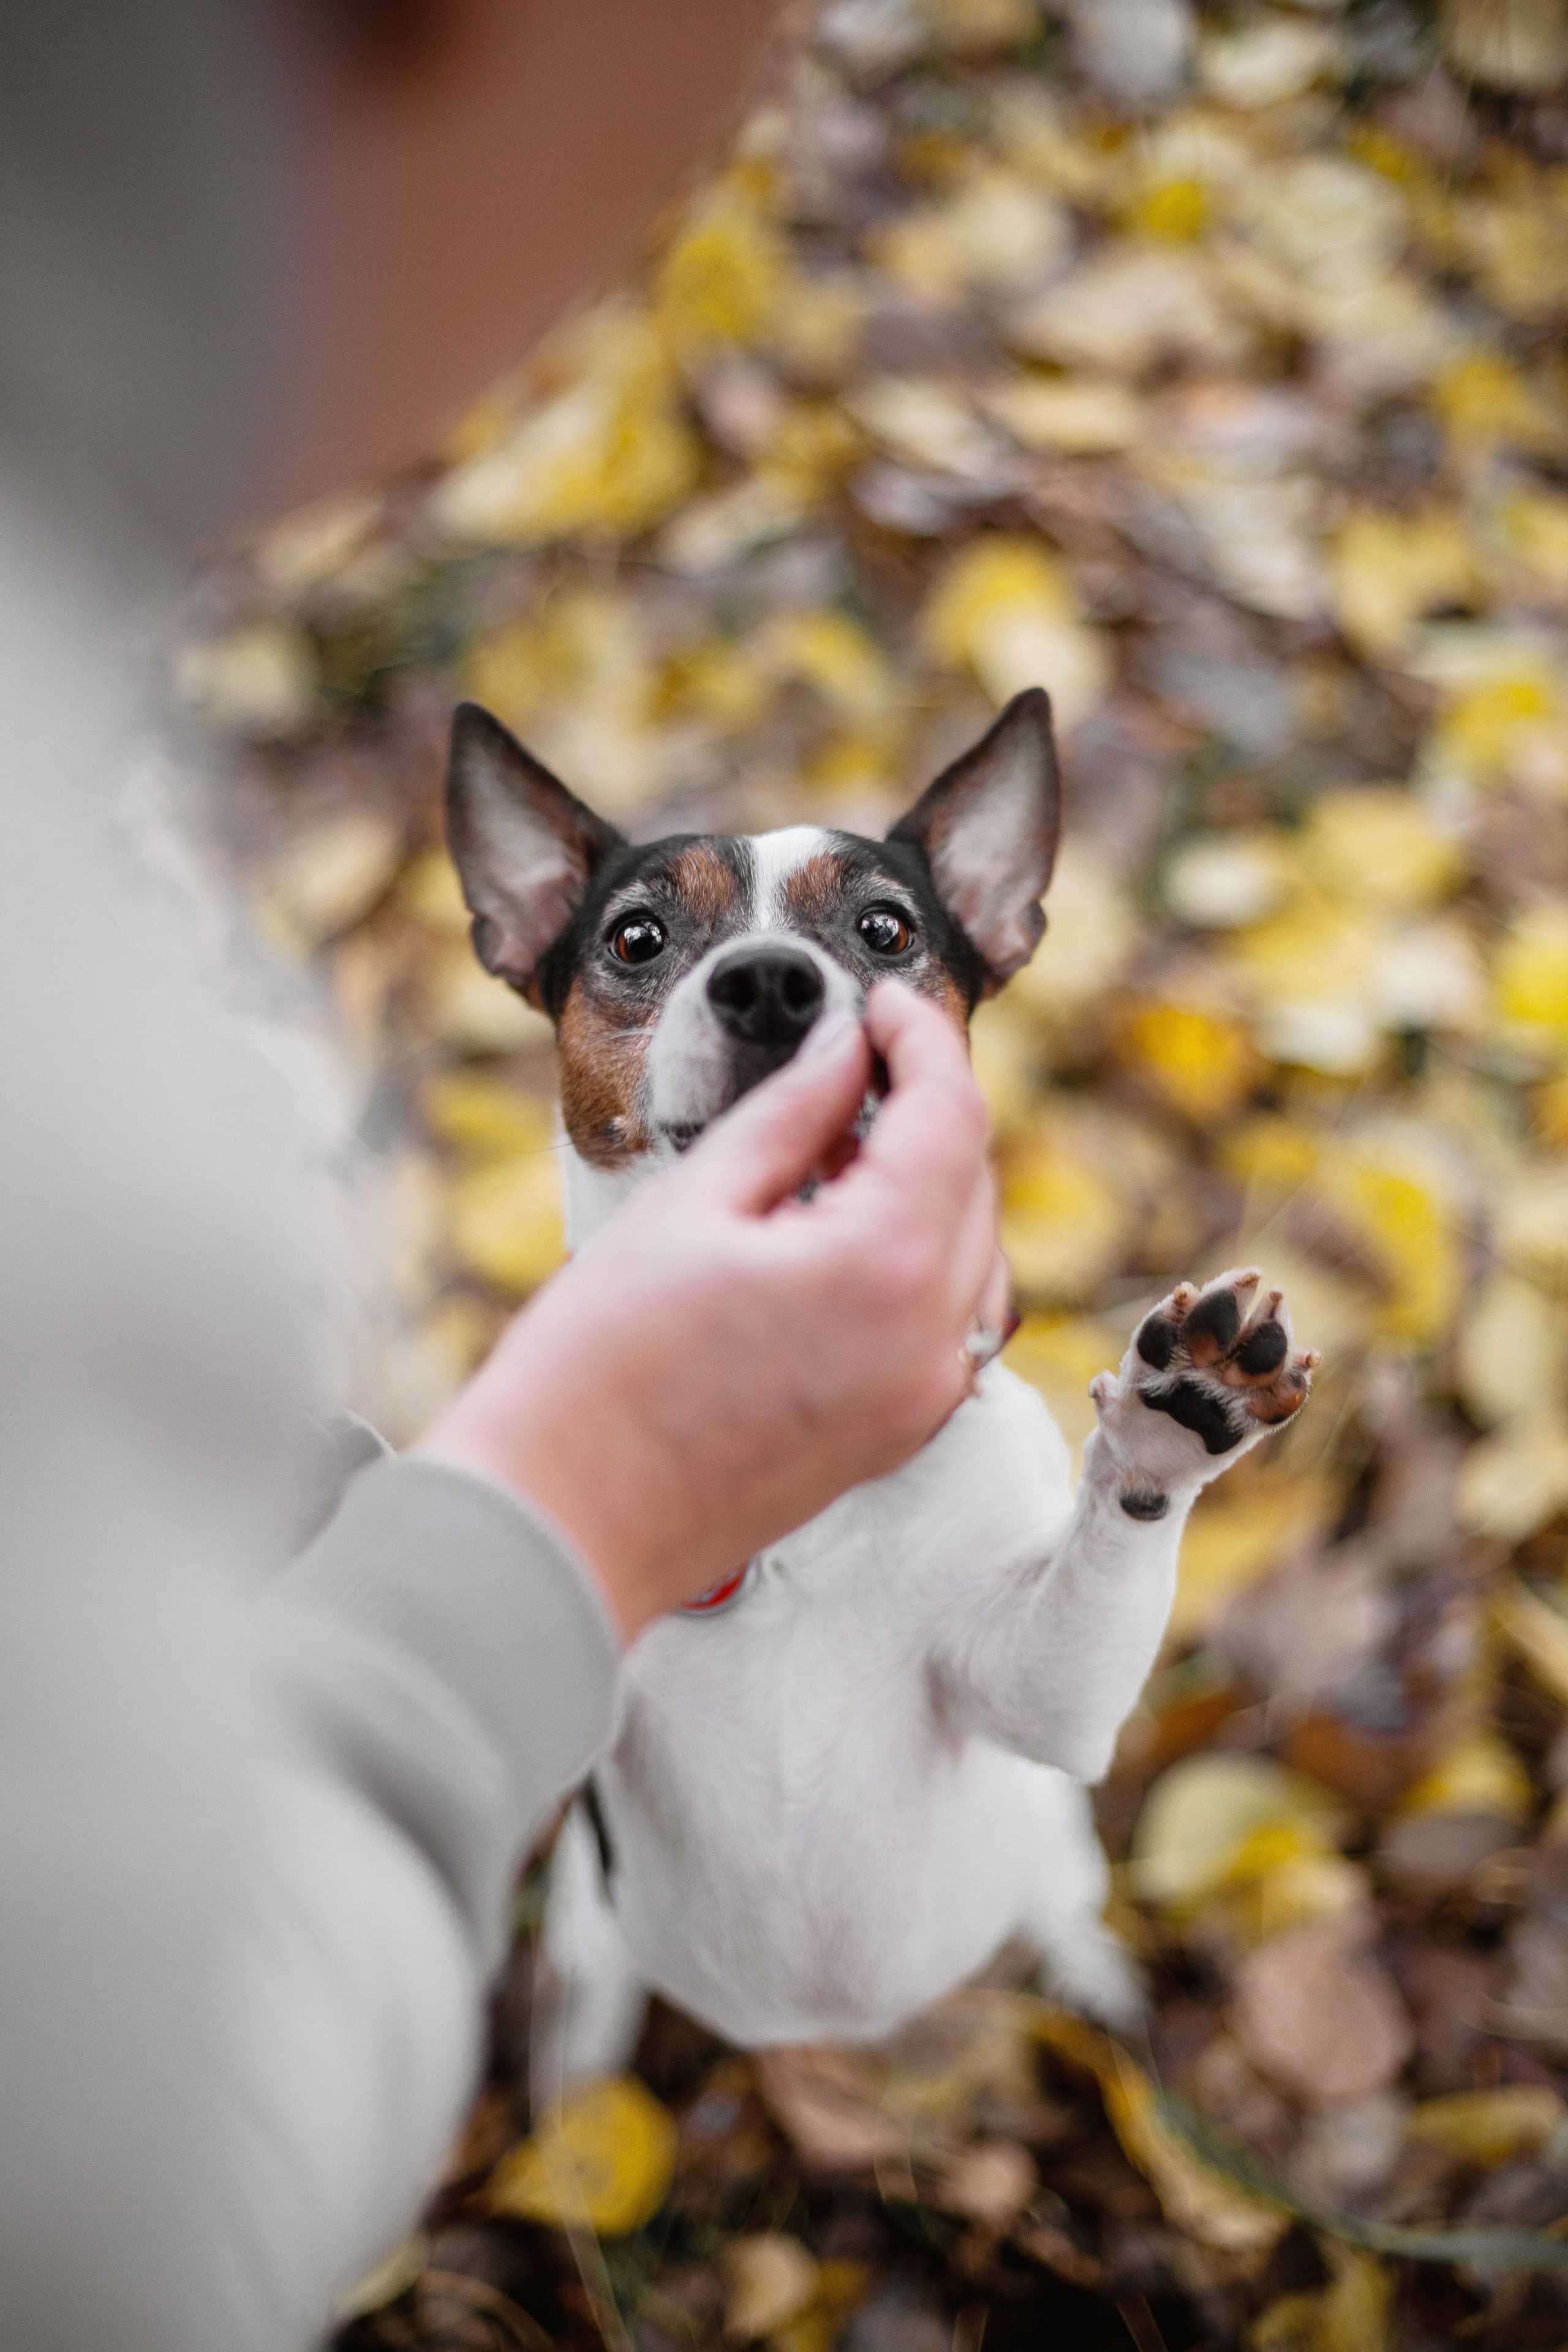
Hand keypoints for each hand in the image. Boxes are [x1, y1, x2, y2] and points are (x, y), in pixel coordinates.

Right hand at [417, 983, 998, 1640]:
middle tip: (851, 1058)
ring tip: (838, 1144)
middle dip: (925, 1105)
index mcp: (884, 1268)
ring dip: (928, 1183)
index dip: (920, 1037)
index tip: (879, 1004)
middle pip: (973, 1180)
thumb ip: (791, 1114)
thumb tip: (844, 1048)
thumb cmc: (597, 1370)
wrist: (562, 1521)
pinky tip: (841, 1231)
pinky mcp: (898, 1434)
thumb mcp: (692, 1206)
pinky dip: (919, 1258)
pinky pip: (950, 1321)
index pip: (949, 1114)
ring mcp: (922, 1398)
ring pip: (975, 1251)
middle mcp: (931, 1341)